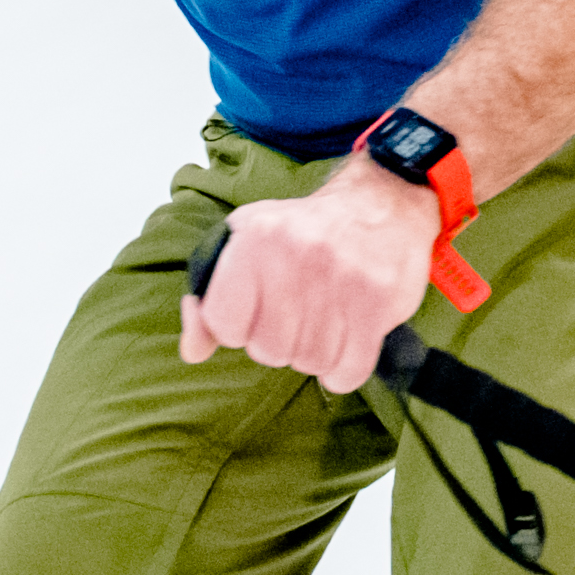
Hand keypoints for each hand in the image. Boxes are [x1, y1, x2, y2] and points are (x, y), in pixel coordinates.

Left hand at [181, 168, 439, 391]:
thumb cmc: (304, 232)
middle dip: (278, 342)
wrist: (380, 203)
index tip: (255, 312)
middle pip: (268, 350)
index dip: (238, 328)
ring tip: (323, 323)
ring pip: (309, 363)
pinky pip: (348, 370)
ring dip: (313, 354)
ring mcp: (340, 278)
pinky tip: (345, 345)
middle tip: (295, 317)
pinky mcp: (377, 300)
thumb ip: (214, 301)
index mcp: (255, 239)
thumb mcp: (247, 244)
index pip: (224, 324)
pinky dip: (343, 370)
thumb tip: (193, 351)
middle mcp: (296, 255)